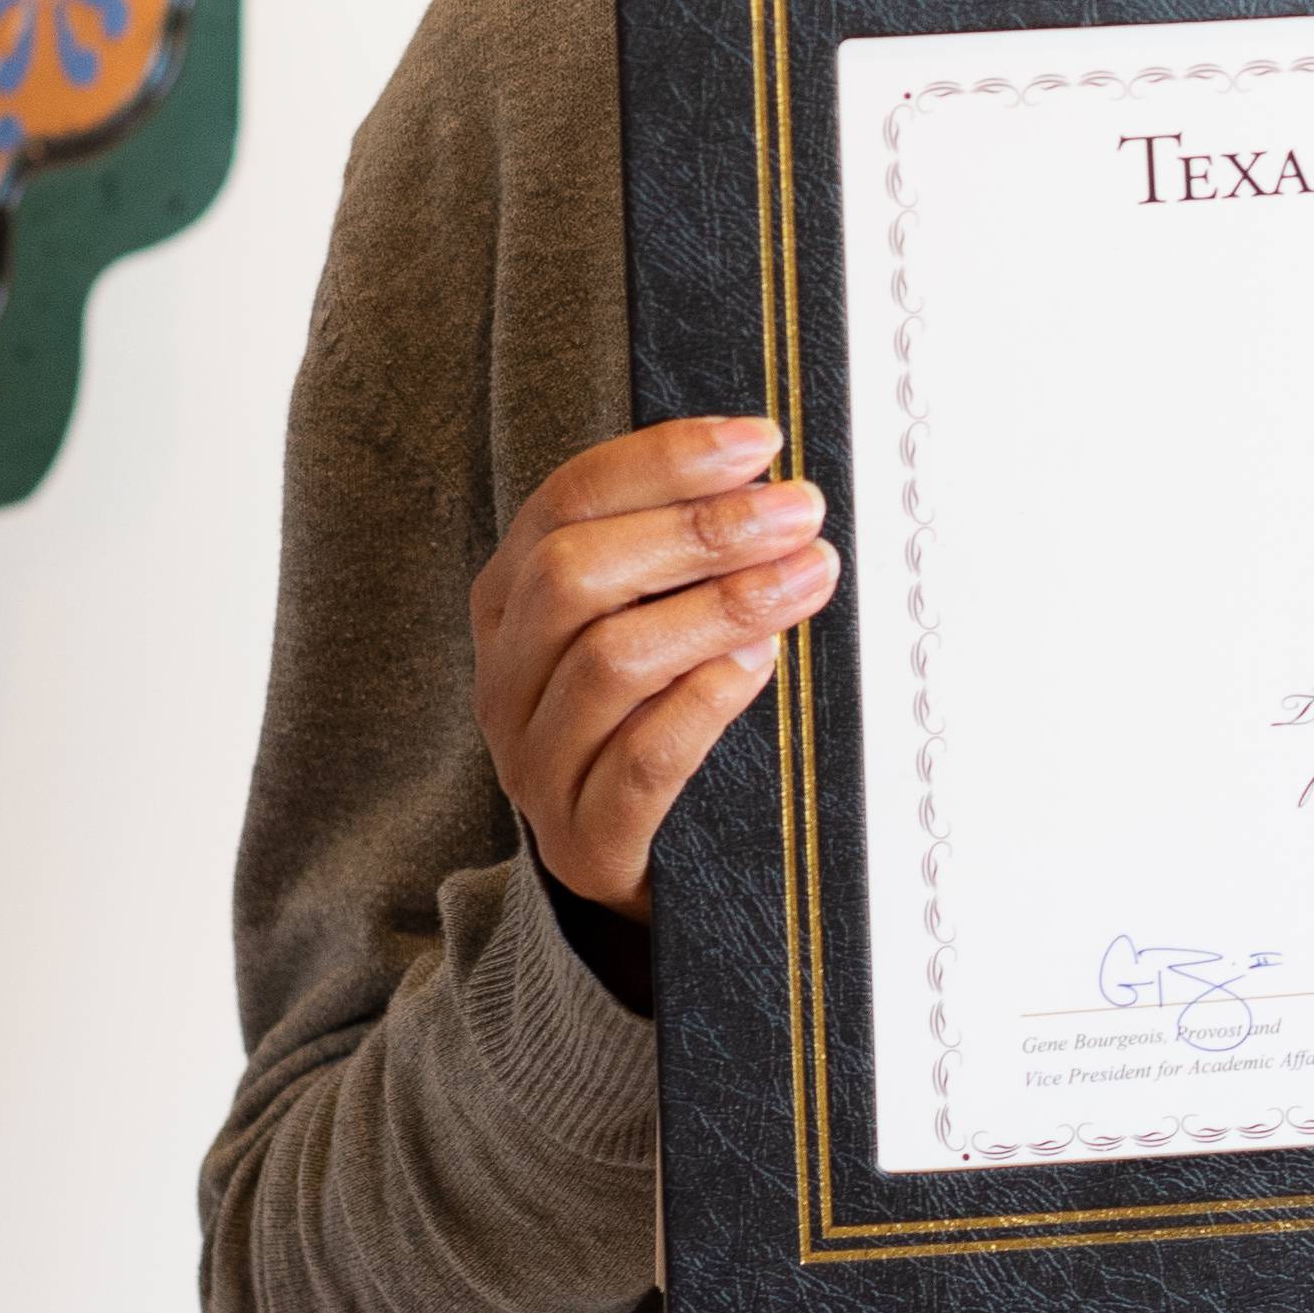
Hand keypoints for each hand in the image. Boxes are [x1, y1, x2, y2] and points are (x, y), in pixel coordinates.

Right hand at [470, 417, 837, 918]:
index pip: (567, 500)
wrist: (640, 872)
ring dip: (721, 606)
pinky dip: (705, 703)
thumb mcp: (647, 620)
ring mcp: (537, 765)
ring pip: (609, 662)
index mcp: (512, 603)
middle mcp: (508, 678)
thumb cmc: (652, 717)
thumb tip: (768, 474)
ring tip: (806, 577)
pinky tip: (762, 665)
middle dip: (699, 530)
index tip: (759, 441)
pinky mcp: (586, 843)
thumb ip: (678, 553)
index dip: (664, 460)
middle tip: (799, 510)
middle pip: (574, 575)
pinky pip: (641, 762)